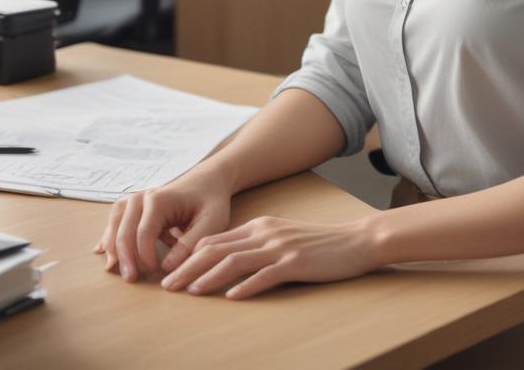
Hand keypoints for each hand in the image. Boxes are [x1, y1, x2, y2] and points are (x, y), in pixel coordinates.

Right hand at [94, 169, 233, 282]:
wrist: (208, 180)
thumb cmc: (211, 201)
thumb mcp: (212, 222)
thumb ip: (191, 244)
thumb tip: (167, 269)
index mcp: (160, 199)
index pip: (144, 232)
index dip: (146, 256)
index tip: (155, 274)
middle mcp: (143, 197)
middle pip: (124, 230)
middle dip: (125, 257)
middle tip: (131, 280)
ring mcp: (135, 199)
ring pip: (115, 225)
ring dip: (114, 248)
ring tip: (113, 269)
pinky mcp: (133, 205)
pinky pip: (116, 221)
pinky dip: (109, 236)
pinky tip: (102, 251)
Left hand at [159, 214, 381, 298]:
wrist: (356, 240)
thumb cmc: (320, 244)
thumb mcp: (282, 237)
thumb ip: (256, 245)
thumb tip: (224, 261)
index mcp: (260, 226)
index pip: (214, 239)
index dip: (187, 255)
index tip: (169, 272)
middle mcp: (266, 233)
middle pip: (216, 249)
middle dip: (187, 267)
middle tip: (167, 285)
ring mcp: (280, 247)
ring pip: (234, 261)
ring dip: (208, 277)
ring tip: (189, 292)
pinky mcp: (296, 262)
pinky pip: (265, 276)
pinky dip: (246, 287)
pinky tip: (232, 298)